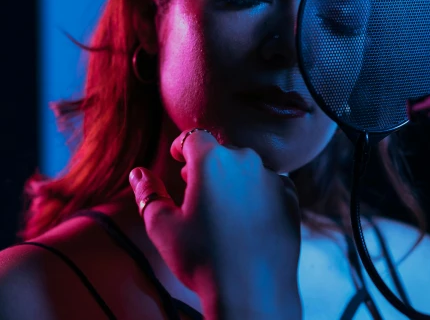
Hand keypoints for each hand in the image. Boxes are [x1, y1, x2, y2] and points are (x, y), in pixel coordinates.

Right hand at [128, 128, 301, 319]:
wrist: (252, 293)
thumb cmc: (203, 260)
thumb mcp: (161, 226)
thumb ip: (148, 193)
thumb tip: (138, 173)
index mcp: (211, 161)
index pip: (193, 137)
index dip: (182, 145)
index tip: (178, 157)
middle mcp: (246, 161)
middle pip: (222, 151)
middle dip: (206, 164)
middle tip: (194, 187)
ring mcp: (273, 178)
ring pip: (248, 167)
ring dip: (233, 178)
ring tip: (221, 205)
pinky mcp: (291, 198)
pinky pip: (270, 185)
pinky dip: (257, 193)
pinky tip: (246, 218)